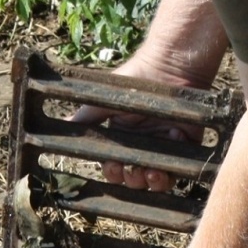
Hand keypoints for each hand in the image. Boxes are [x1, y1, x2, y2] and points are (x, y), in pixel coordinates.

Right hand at [70, 54, 208, 192]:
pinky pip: (181, 165)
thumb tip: (61, 125)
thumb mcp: (103, 100)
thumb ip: (85, 116)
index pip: (114, 167)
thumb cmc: (134, 81)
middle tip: (134, 171)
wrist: (168, 66)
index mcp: (121, 141)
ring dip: (154, 181)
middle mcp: (142, 148)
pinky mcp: (187, 146)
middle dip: (133, 180)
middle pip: (135, 178)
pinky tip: (174, 138)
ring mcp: (165, 148)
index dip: (113, 172)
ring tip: (153, 173)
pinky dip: (177, 162)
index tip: (114, 166)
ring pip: (158, 179)